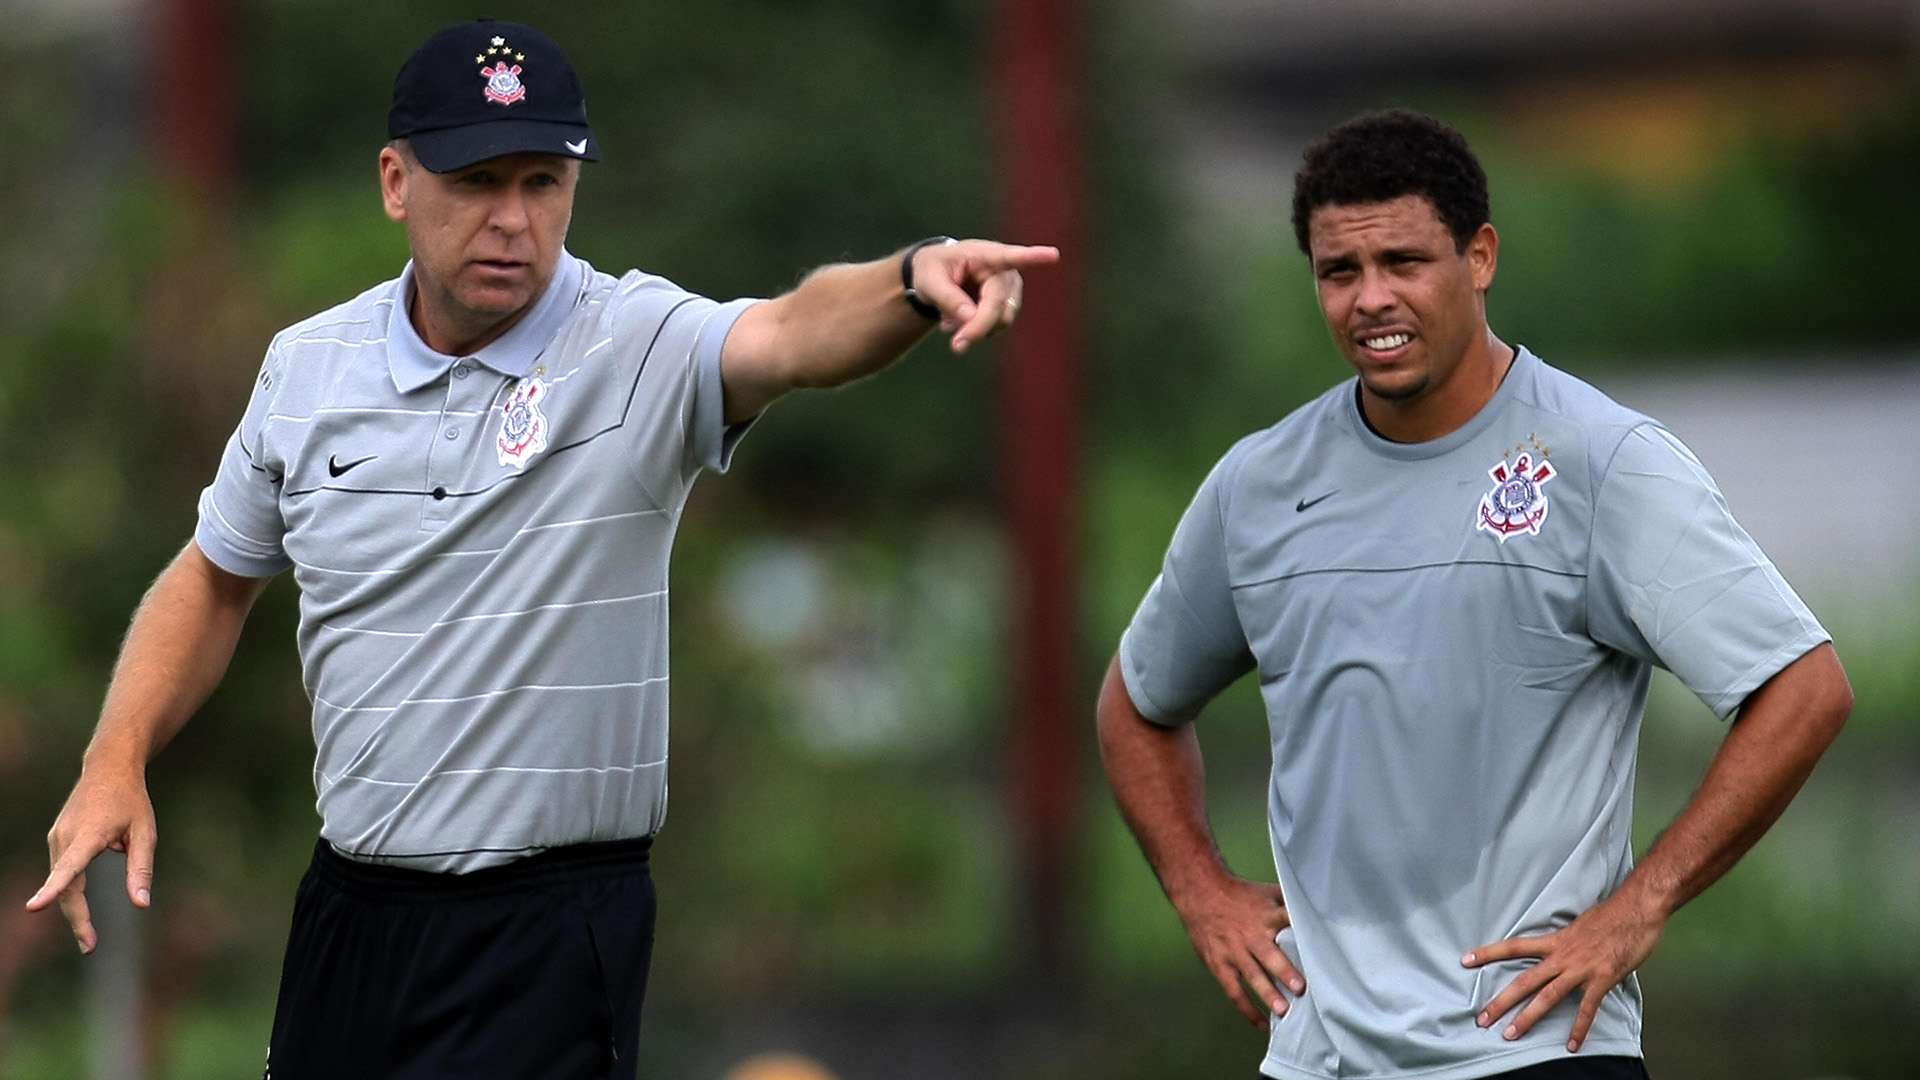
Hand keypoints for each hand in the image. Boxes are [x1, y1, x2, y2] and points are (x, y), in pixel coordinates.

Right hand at [25, 764, 157, 952]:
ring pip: (63, 883)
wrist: (108, 769)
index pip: (69, 867)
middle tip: (90, 947)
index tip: (33, 907)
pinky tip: (85, 907)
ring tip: (90, 938)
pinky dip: (72, 891)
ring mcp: (57, 838)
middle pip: (66, 887)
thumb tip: (141, 905)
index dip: (52, 889)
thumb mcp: (145, 832)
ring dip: (74, 910)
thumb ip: (141, 869)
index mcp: (90, 834)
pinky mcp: (57, 840)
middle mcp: (66, 837)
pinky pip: (64, 872)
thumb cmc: (131, 800)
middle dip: (76, 919)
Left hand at [909, 238, 1059, 352]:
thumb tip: (971, 318)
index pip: (1010, 256)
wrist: (936, 277)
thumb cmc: (933, 271)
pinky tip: (959, 323)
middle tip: (956, 346)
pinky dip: (976, 330)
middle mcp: (1005, 272)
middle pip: (998, 306)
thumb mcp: (929, 281)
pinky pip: (996, 328)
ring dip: (974, 330)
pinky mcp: (1007, 308)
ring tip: (948, 323)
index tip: (1054, 255)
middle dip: (977, 328)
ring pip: (1001, 321)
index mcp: (985, 255)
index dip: (1033, 257)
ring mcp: (1010, 291)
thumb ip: (948, 298)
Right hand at [1173, 874, 1304, 1030]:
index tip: (1315, 945)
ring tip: (1282, 1011)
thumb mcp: (1265, 892)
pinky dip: (1246, 1008)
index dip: (1300, 933)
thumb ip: (1288, 902)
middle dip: (1283, 971)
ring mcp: (1233, 951)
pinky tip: (1261, 1023)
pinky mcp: (1219, 964)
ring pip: (1251, 975)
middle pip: (1268, 954)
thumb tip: (1318, 908)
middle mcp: (1250, 934)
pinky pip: (1233, 990)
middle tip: (1299, 988)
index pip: (1286, 922)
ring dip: (1267, 993)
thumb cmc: (1239, 894)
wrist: (1200, 893)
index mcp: (1265, 915)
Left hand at [1462, 888, 1665, 1051]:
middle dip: (1501, 1001)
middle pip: (1524, 980)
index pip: (1514, 946)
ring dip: (1527, 1017)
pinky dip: (1579, 1028)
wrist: (1637, 909)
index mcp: (1555, 940)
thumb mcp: (1578, 925)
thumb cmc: (1611, 915)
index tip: (1465, 960)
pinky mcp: (1602, 979)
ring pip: (1547, 996)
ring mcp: (1581, 969)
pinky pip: (1587, 1008)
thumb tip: (1559, 952)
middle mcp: (1562, 956)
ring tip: (1509, 1034)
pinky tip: (1571, 1045)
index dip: (1489, 953)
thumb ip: (1565, 942)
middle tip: (1482, 1018)